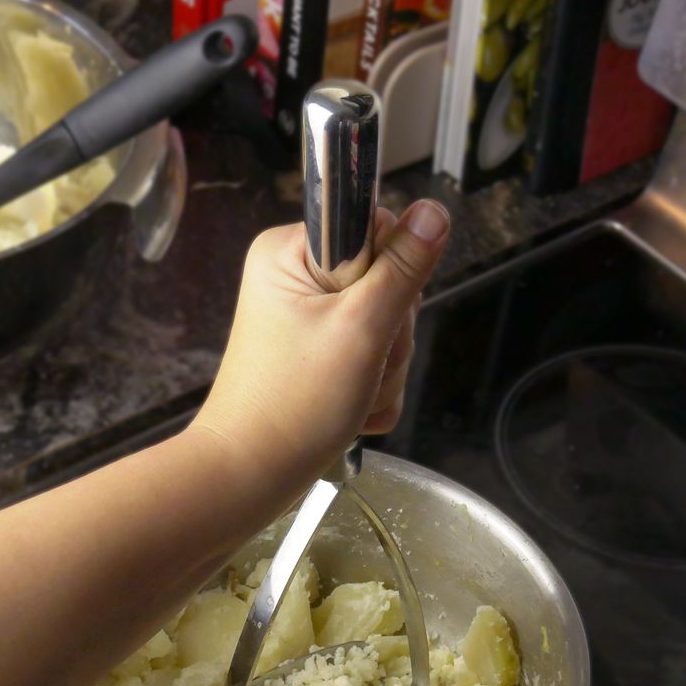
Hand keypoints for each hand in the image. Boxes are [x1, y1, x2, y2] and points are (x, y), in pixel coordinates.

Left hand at [189, 198, 449, 493]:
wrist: (251, 475)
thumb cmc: (293, 405)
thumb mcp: (362, 328)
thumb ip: (403, 268)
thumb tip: (433, 211)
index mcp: (291, 252)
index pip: (377, 231)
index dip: (393, 276)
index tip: (371, 316)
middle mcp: (296, 278)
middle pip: (387, 283)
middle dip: (389, 335)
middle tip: (360, 365)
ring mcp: (307, 319)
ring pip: (385, 327)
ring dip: (382, 369)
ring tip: (350, 394)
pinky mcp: (318, 354)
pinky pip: (371, 359)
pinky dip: (371, 389)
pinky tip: (350, 408)